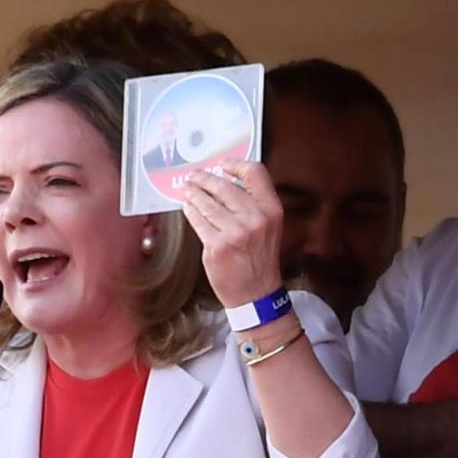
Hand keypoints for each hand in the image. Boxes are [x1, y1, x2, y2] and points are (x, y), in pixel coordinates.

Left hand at [182, 160, 283, 306]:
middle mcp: (255, 218)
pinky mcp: (216, 246)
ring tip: (186, 189)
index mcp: (271, 209)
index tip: (222, 165)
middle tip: (194, 177)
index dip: (236, 165)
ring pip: (207, 203)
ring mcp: (235, 232)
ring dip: (193, 193)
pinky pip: (198, 221)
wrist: (257, 293)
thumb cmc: (259, 258)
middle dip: (204, 179)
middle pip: (224, 186)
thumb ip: (253, 204)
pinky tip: (187, 207)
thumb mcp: (269, 226)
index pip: (255, 173)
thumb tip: (226, 181)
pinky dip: (190, 211)